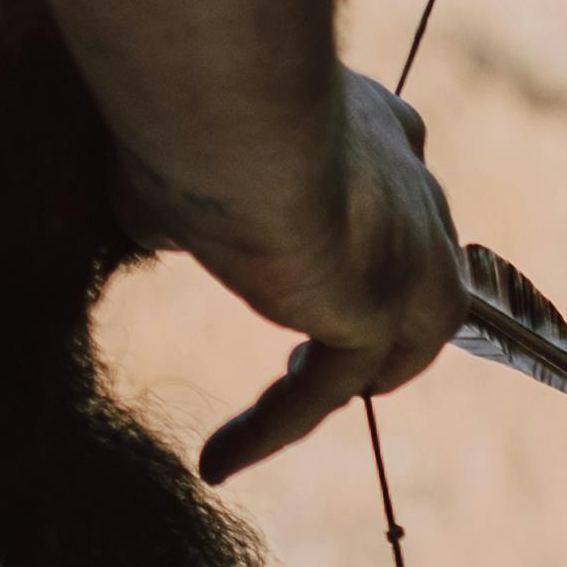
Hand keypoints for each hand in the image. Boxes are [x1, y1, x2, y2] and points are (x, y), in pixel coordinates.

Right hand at [186, 71, 464, 482]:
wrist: (229, 105)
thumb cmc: (191, 107)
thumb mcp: (183, 151)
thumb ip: (188, 193)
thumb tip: (150, 221)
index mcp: (381, 129)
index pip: (391, 193)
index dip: (354, 240)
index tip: (311, 267)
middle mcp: (416, 191)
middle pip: (409, 282)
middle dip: (364, 325)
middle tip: (306, 361)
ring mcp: (416, 260)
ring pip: (383, 350)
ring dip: (332, 382)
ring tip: (281, 410)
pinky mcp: (384, 315)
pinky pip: (323, 393)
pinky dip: (268, 428)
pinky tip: (217, 462)